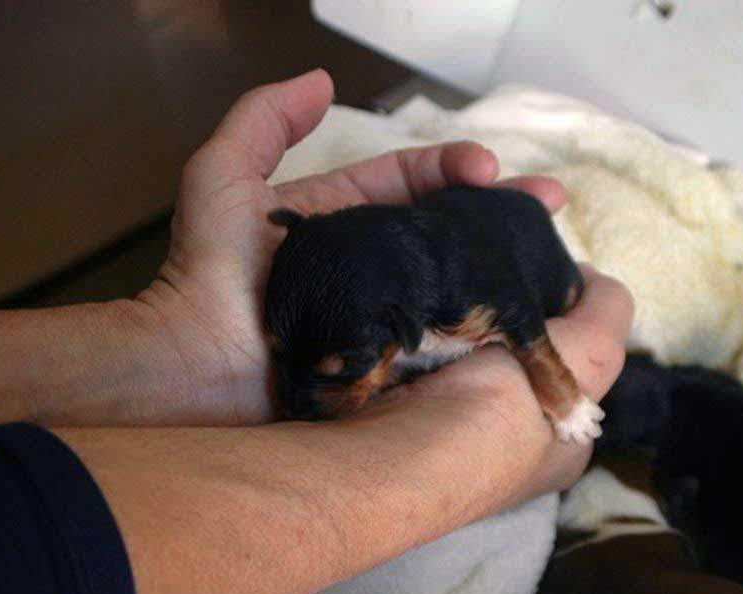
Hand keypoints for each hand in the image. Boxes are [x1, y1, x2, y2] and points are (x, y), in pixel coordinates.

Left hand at [138, 69, 568, 424]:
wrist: (191, 364)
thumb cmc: (201, 273)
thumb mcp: (221, 176)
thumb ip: (264, 120)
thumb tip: (321, 80)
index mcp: (342, 218)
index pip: (411, 181)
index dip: (453, 167)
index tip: (490, 167)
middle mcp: (370, 263)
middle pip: (446, 230)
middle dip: (500, 211)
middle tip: (551, 204)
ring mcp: (383, 314)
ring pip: (453, 282)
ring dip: (502, 266)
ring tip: (551, 256)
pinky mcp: (389, 360)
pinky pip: (443, 337)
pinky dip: (482, 325)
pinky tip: (522, 314)